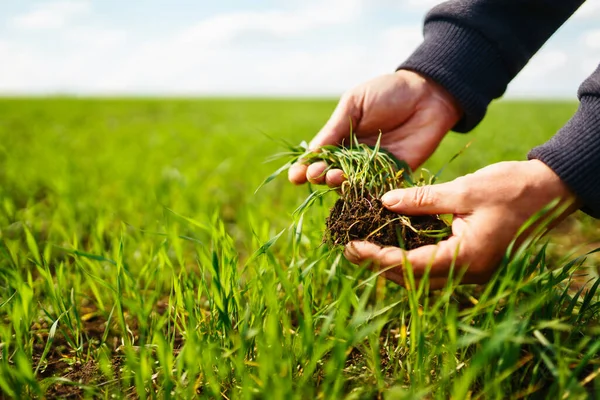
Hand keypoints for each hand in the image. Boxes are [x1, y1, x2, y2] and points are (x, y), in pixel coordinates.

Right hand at [288, 70, 461, 185]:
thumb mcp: (355, 104)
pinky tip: (357, 193)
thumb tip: (311, 152)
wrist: (428, 93)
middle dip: (320, 176)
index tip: (296, 175)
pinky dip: (366, 193)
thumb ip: (335, 129)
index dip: (306, 167)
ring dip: (340, 184)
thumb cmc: (388, 92)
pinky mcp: (395, 174)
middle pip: (331, 173)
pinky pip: (378, 188)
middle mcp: (354, 156)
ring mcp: (373, 167)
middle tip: (317, 174)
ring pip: (352, 183)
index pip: (319, 157)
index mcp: (341, 138)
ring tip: (334, 177)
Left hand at [343, 160, 579, 288]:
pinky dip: (409, 258)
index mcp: (466, 258)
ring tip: (362, 248)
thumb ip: (422, 198)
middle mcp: (467, 273)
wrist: (548, 191)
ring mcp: (470, 271)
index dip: (377, 258)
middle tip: (348, 248)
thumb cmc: (511, 187)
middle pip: (412, 278)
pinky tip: (390, 244)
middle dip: (378, 265)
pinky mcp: (470, 262)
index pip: (410, 266)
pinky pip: (433, 267)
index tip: (352, 246)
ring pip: (420, 277)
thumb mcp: (463, 190)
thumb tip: (384, 203)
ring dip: (391, 265)